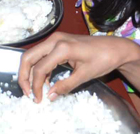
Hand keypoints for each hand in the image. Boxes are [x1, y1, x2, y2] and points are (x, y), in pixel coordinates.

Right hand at [18, 33, 136, 101]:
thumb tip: (49, 96)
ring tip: (35, 90)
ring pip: (33, 55)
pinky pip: (42, 55)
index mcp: (61, 48)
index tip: (37, 99)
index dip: (36, 86)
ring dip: (31, 72)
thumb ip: (65, 85)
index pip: (40, 68)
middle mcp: (54, 40)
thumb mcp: (84, 75)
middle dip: (24, 76)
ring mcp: (55, 39)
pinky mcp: (58, 42)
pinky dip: (40, 68)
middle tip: (27, 92)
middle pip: (29, 57)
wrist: (114, 48)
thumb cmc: (102, 60)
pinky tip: (46, 82)